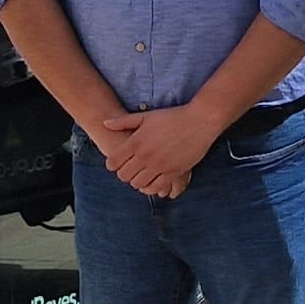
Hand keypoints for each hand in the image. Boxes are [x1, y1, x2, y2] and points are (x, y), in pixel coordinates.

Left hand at [106, 104, 225, 198]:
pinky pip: (157, 187)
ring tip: (143, 174)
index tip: (119, 162)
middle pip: (124, 176)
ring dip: (138, 181)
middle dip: (125, 174)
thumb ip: (124, 121)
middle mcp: (145, 155)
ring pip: (138, 184)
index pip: (113, 162)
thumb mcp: (146, 116)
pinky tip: (154, 180)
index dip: (113, 164)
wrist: (200, 121)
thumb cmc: (173, 117)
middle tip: (131, 169)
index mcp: (136, 141)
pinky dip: (153, 187)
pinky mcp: (173, 172)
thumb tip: (105, 123)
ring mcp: (159, 165)